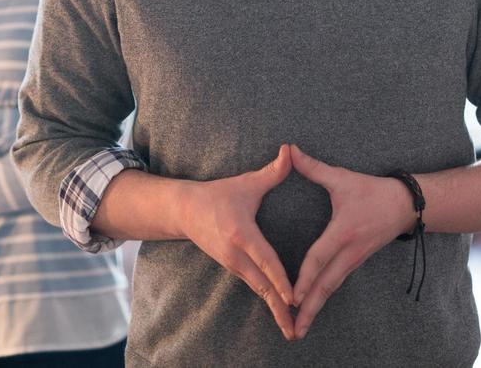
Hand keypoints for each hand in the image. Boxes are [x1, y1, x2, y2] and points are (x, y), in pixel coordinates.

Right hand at [177, 144, 296, 340]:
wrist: (184, 211)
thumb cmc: (218, 195)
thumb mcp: (245, 183)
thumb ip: (272, 171)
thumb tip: (290, 151)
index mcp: (241, 235)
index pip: (266, 261)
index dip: (280, 280)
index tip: (294, 297)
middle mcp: (236, 255)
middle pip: (262, 286)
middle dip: (279, 308)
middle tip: (296, 328)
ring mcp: (233, 264)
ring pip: (258, 290)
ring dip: (275, 309)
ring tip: (291, 328)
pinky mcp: (233, 268)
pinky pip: (254, 286)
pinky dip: (268, 300)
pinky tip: (280, 313)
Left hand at [288, 144, 417, 339]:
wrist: (406, 204)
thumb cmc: (372, 190)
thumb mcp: (342, 177)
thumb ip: (313, 167)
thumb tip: (289, 150)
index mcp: (344, 232)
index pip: (320, 258)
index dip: (305, 277)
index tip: (292, 296)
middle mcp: (349, 251)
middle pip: (326, 285)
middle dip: (309, 308)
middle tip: (293, 328)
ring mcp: (354, 260)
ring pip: (332, 288)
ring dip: (316, 308)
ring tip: (300, 327)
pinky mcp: (356, 262)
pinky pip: (337, 283)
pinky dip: (323, 298)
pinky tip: (312, 309)